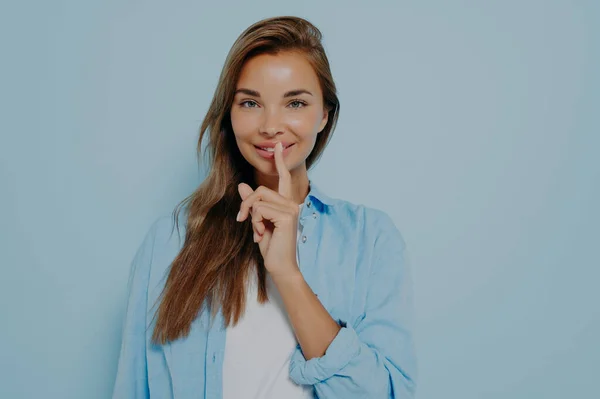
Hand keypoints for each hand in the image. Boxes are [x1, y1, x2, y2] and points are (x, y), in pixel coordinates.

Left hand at [236, 142, 300, 278]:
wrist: (280, 266)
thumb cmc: (271, 247)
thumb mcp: (257, 222)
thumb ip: (252, 204)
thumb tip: (243, 185)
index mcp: (286, 203)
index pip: (283, 177)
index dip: (279, 161)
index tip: (277, 146)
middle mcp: (291, 203)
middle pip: (260, 190)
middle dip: (246, 204)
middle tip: (243, 220)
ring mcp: (290, 209)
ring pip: (258, 199)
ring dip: (251, 216)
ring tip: (258, 231)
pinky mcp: (286, 216)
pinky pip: (260, 209)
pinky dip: (255, 222)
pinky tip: (262, 234)